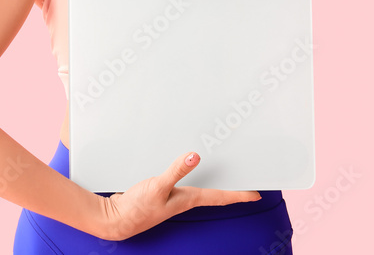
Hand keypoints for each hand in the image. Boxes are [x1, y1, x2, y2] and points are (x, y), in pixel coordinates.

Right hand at [97, 149, 261, 240]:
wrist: (116, 219)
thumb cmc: (137, 208)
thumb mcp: (158, 186)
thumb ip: (176, 171)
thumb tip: (195, 156)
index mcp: (188, 199)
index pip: (220, 196)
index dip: (240, 195)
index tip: (257, 193)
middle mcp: (184, 200)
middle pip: (215, 194)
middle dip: (232, 190)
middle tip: (248, 185)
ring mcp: (174, 198)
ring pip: (201, 189)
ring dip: (215, 184)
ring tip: (228, 177)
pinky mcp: (163, 194)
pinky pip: (185, 184)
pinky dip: (193, 177)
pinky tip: (190, 170)